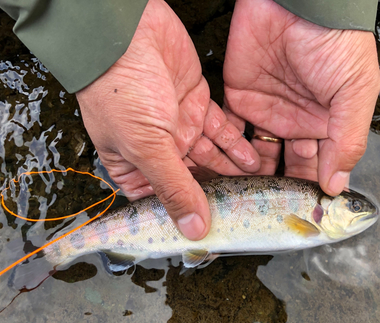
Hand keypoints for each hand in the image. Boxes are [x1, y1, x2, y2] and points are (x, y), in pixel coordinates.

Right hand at [76, 0, 259, 239]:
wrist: (130, 33)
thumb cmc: (121, 91)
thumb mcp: (146, 147)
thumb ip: (174, 188)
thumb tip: (193, 230)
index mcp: (134, 166)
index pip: (162, 201)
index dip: (185, 217)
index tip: (213, 231)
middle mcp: (158, 150)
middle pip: (192, 181)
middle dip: (217, 196)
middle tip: (245, 212)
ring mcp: (179, 127)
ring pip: (211, 157)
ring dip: (233, 173)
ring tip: (258, 191)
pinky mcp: (197, 104)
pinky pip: (221, 130)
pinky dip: (236, 145)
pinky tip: (253, 161)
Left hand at [223, 0, 379, 194]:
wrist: (293, 3)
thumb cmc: (333, 43)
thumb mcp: (354, 92)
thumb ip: (347, 139)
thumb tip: (337, 184)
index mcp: (325, 123)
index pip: (316, 165)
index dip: (307, 188)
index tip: (297, 212)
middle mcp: (294, 122)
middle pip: (283, 165)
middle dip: (274, 188)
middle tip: (263, 212)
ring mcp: (265, 112)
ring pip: (254, 154)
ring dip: (247, 177)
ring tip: (239, 200)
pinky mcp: (238, 99)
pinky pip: (230, 132)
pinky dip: (226, 152)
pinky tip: (224, 172)